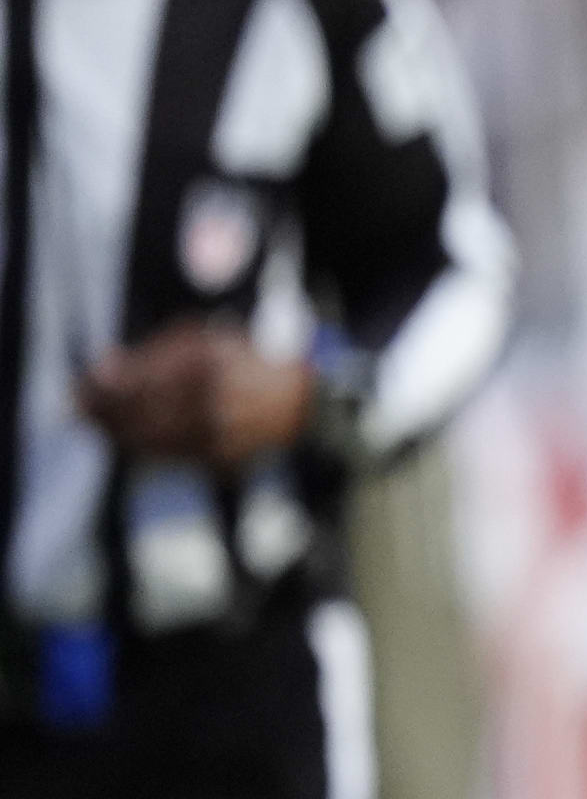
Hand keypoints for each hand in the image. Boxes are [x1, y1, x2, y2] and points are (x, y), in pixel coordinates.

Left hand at [77, 322, 314, 465]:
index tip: (78, 385)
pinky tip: (125, 441)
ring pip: (148, 437)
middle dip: (101, 410)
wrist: (299, 403)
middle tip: (75, 409)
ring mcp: (216, 430)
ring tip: (96, 426)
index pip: (136, 377)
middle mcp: (210, 397)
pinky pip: (167, 456)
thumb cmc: (242, 364)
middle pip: (137, 409)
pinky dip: (140, 449)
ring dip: (114, 432)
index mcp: (204, 362)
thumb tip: (105, 363)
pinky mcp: (219, 457)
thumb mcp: (204, 342)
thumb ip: (154, 350)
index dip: (101, 385)